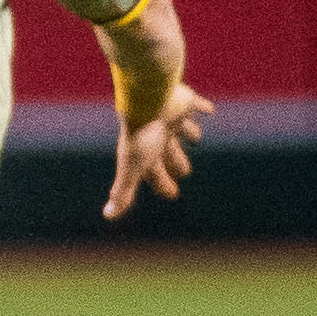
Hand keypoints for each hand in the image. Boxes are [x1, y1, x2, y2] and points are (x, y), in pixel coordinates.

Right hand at [106, 77, 213, 219]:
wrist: (147, 98)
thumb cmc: (141, 135)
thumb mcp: (133, 167)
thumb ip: (123, 191)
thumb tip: (107, 217)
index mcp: (147, 150)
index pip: (155, 172)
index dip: (163, 184)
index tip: (172, 195)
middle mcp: (158, 134)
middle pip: (169, 152)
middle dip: (176, 162)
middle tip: (185, 172)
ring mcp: (171, 117)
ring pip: (182, 128)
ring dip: (190, 133)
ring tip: (196, 138)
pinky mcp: (182, 101)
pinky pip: (195, 104)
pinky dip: (201, 107)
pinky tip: (209, 109)